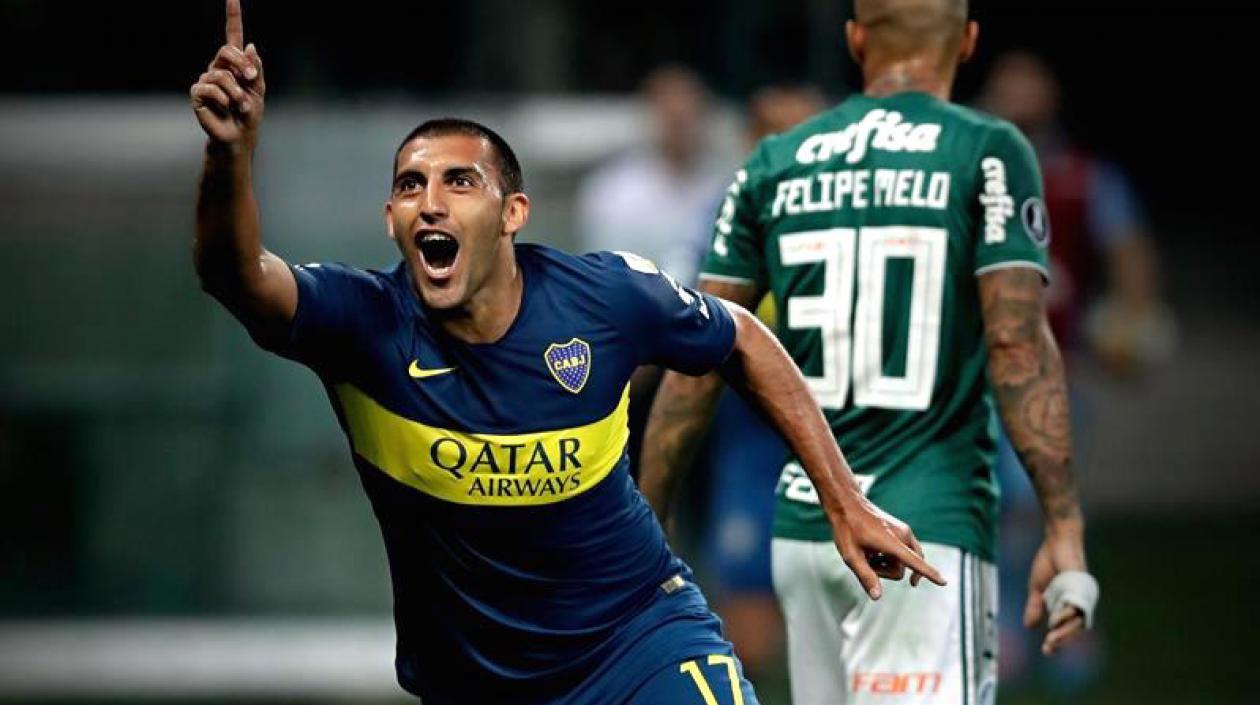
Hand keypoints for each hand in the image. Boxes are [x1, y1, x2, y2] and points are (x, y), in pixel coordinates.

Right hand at [190, 0, 265, 149]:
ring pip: (221, 75)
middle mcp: (218, 67)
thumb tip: (249, 45)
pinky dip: (224, 100)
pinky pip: (210, 88)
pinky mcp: (198, 92)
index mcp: (234, 64)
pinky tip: (226, 108)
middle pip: (225, 51)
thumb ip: (255, 69)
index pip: (232, 35)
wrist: (239, 136)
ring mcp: (206, 79)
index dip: (232, 16)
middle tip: (251, 80)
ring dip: (237, 93)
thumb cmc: (249, 113)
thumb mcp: (258, 90)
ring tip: (241, 106)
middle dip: (241, 65)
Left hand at [830, 495, 945, 599]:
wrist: (848, 504)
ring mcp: (904, 531)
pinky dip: (890, 556)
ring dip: (887, 564)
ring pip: (903, 561)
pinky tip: (873, 549)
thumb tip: (877, 597)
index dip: (929, 574)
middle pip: (902, 569)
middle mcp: (904, 535)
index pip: (914, 562)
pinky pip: (903, 552)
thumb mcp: (851, 556)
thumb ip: (866, 577)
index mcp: (892, 542)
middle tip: (866, 562)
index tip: (945, 582)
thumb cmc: (847, 529)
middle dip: (885, 572)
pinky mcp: (902, 530)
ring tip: (868, 553)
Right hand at [1024, 532, 1090, 653]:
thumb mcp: (1037, 588)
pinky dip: (1066, 614)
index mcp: (1065, 604)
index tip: (1045, 650)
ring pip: (1077, 621)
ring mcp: (1079, 596)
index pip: (1065, 627)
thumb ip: (1035, 606)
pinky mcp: (1080, 587)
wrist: (1056, 541)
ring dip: (1065, 632)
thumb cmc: (1048, 562)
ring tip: (1052, 639)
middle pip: (1073, 628)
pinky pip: (1076, 606)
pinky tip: (1055, 620)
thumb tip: (1028, 626)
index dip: (1057, 640)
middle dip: (1062, 640)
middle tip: (1048, 648)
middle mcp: (1076, 602)